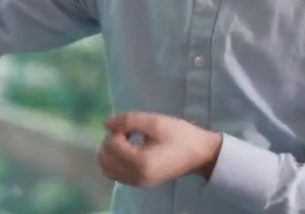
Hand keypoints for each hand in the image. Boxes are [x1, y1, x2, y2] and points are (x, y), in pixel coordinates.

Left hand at [97, 112, 222, 187]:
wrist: (200, 154)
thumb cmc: (180, 136)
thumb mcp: (155, 122)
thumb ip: (128, 121)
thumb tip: (106, 123)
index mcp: (141, 163)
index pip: (111, 145)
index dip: (117, 130)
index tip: (132, 126)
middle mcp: (137, 177)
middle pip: (104, 159)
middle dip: (110, 142)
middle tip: (127, 133)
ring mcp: (138, 183)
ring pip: (107, 168)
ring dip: (111, 152)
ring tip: (127, 142)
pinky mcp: (140, 183)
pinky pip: (116, 174)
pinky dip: (115, 161)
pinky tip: (129, 151)